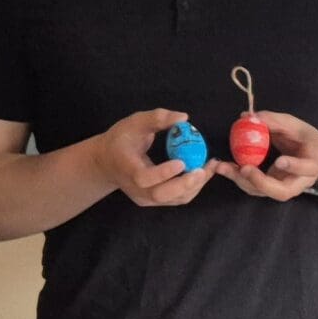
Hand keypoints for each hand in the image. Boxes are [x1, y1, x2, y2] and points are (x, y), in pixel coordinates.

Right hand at [94, 107, 212, 207]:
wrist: (107, 162)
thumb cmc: (122, 138)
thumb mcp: (135, 122)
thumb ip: (158, 118)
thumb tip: (184, 118)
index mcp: (126, 168)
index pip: (143, 177)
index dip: (163, 173)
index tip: (181, 162)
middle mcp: (135, 188)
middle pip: (160, 195)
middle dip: (185, 184)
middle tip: (203, 170)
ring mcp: (144, 198)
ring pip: (172, 199)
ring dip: (195, 186)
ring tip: (210, 167)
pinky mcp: (154, 201)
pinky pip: (176, 199)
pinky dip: (192, 188)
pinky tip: (203, 173)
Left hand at [217, 110, 317, 199]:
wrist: (316, 156)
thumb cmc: (307, 139)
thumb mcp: (296, 126)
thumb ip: (275, 121)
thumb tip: (247, 116)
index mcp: (313, 163)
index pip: (305, 168)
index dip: (293, 166)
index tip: (279, 161)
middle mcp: (299, 182)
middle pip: (281, 191)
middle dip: (260, 182)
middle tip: (243, 169)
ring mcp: (284, 188)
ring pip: (264, 192)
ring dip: (242, 180)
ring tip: (223, 167)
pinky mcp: (270, 188)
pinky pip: (254, 187)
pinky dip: (238, 178)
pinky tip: (224, 167)